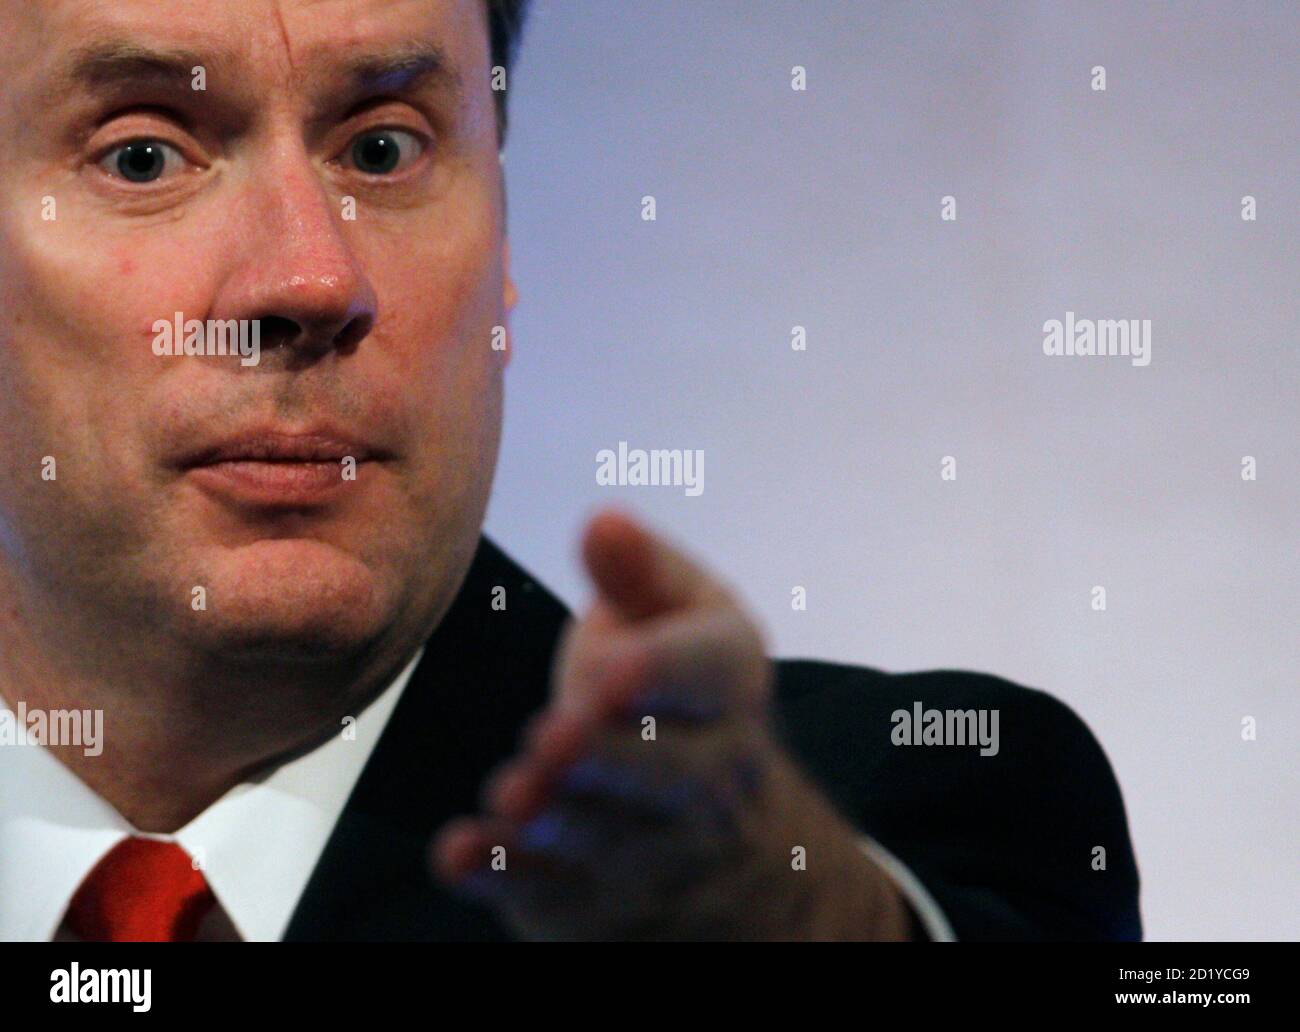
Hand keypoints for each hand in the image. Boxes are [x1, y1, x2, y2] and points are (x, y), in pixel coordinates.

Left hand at [431, 508, 912, 939]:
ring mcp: (659, 843)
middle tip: (556, 736)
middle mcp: (710, 770)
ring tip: (514, 795)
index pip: (711, 672)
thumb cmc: (676, 697)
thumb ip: (636, 572)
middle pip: (666, 770)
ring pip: (608, 835)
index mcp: (727, 680)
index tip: (614, 667)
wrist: (725, 834)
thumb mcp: (677, 618)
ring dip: (558, 816)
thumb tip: (601, 519)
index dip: (663, 671)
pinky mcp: (598, 894)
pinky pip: (555, 892)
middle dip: (609, 756)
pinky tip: (462, 855)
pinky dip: (506, 876)